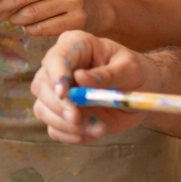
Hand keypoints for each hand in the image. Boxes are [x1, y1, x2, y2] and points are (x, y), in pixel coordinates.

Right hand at [31, 30, 159, 143]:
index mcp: (74, 46)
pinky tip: (93, 133)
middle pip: (41, 86)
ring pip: (43, 109)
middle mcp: (59, 67)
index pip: (55, 58)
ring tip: (98, 129)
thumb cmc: (135, 72)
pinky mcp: (61, 114)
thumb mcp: (129, 68)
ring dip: (66, 124)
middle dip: (58, 106)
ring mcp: (58, 92)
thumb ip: (107, 74)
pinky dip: (71, 135)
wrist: (139, 92)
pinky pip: (54, 128)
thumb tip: (80, 78)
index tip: (64, 94)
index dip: (55, 76)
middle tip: (78, 119)